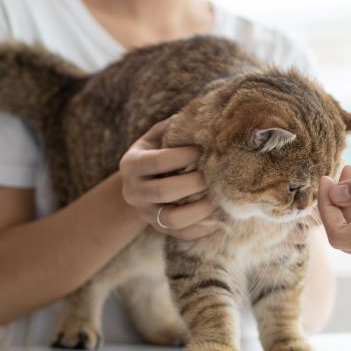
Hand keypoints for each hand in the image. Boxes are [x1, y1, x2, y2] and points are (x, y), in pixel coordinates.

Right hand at [119, 118, 218, 239]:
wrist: (138, 184)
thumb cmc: (156, 153)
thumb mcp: (156, 137)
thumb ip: (174, 128)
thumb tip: (204, 115)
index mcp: (132, 164)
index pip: (156, 161)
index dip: (181, 156)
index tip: (202, 149)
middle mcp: (133, 191)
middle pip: (163, 192)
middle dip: (192, 183)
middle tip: (214, 176)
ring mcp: (145, 213)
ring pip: (171, 219)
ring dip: (198, 210)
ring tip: (218, 199)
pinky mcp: (158, 229)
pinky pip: (180, 235)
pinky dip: (201, 229)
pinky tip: (218, 219)